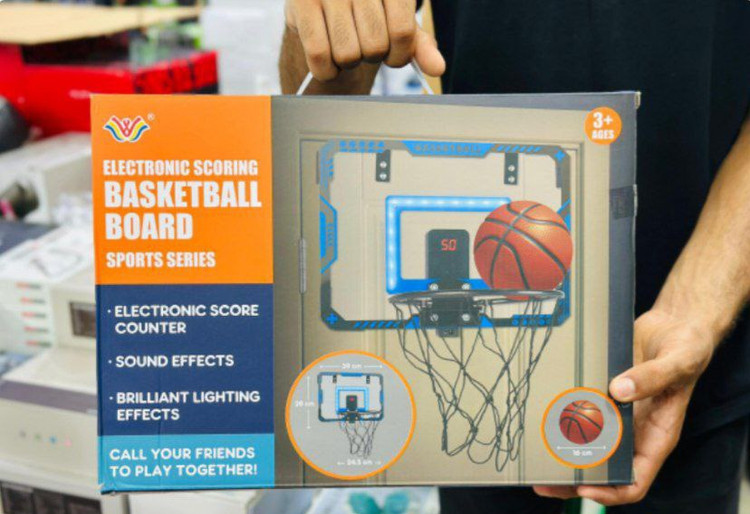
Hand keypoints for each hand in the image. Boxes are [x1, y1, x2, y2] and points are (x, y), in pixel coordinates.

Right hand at [284, 0, 444, 80]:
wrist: (324, 0)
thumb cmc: (368, 11)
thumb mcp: (398, 21)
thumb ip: (418, 45)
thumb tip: (437, 68)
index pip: (402, 32)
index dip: (399, 55)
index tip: (392, 56)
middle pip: (374, 46)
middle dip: (370, 56)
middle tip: (363, 44)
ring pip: (348, 54)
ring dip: (348, 62)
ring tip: (345, 45)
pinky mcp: (301, 5)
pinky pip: (319, 55)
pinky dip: (326, 69)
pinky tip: (327, 58)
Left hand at [534, 308, 715, 504]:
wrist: (674, 325)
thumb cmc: (687, 349)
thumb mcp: (678, 362)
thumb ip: (652, 377)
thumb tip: (619, 390)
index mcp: (657, 435)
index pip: (635, 480)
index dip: (611, 491)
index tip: (585, 488)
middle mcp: (633, 430)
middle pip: (602, 468)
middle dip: (574, 477)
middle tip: (544, 479)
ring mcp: (615, 413)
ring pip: (586, 442)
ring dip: (561, 451)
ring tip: (534, 456)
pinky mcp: (600, 392)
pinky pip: (580, 410)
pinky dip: (562, 416)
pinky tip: (541, 415)